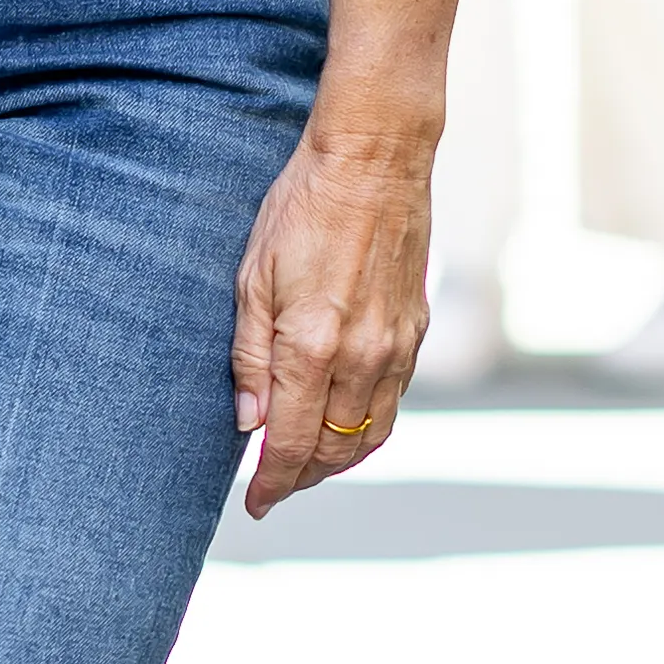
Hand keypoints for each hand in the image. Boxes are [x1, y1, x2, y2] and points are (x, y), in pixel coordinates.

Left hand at [231, 130, 430, 514]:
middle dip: (302, 477)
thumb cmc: (303, 206)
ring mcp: (395, 347)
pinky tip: (347, 421)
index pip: (292, 443)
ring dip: (338, 461)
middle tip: (274, 486)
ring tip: (307, 465)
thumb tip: (248, 422)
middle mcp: (361, 357)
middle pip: (334, 450)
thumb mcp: (253, 273)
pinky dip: (369, 427)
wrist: (374, 159)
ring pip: (370, 434)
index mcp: (312, 346)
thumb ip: (249, 354)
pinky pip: (393, 402)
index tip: (254, 504)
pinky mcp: (416, 331)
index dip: (271, 482)